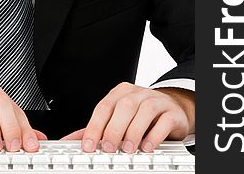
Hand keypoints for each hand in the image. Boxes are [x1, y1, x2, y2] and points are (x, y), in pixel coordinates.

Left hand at [61, 82, 194, 152]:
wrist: (172, 109)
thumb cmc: (141, 115)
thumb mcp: (118, 118)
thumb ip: (97, 128)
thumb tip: (71, 140)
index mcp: (120, 93)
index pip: (103, 107)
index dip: (94, 127)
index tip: (87, 146)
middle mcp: (137, 94)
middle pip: (123, 107)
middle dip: (113, 129)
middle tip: (108, 148)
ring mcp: (155, 100)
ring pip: (143, 111)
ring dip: (133, 131)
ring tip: (127, 149)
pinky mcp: (171, 112)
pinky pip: (163, 120)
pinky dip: (154, 134)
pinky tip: (147, 146)